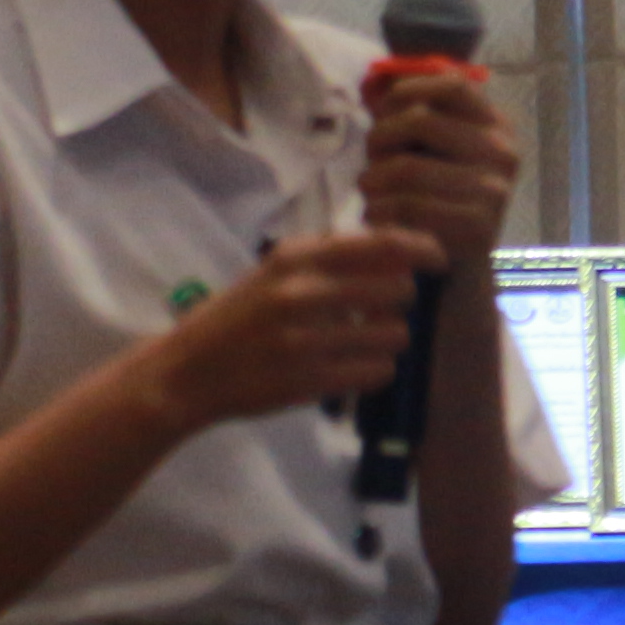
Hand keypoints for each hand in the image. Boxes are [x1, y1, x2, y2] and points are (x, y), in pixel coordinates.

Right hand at [146, 229, 428, 431]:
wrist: (187, 372)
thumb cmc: (238, 318)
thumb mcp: (275, 272)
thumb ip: (329, 260)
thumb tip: (397, 255)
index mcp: (297, 258)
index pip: (382, 243)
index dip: (423, 248)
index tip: (437, 258)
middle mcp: (303, 293)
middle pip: (398, 289)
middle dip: (401, 302)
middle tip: (384, 310)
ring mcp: (307, 339)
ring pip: (394, 335)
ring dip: (391, 340)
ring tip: (369, 343)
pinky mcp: (310, 381)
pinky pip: (376, 371)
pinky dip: (376, 370)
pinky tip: (358, 368)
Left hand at [358, 74, 520, 277]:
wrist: (457, 275)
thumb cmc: (436, 202)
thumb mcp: (435, 154)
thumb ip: (416, 117)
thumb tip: (378, 80)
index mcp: (498, 128)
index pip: (451, 84)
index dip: (407, 90)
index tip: (382, 112)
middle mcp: (503, 154)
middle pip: (420, 121)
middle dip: (380, 138)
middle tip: (369, 160)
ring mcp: (494, 192)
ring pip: (407, 167)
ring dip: (372, 179)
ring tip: (368, 190)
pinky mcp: (477, 228)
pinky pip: (409, 207)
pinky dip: (379, 211)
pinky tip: (374, 216)